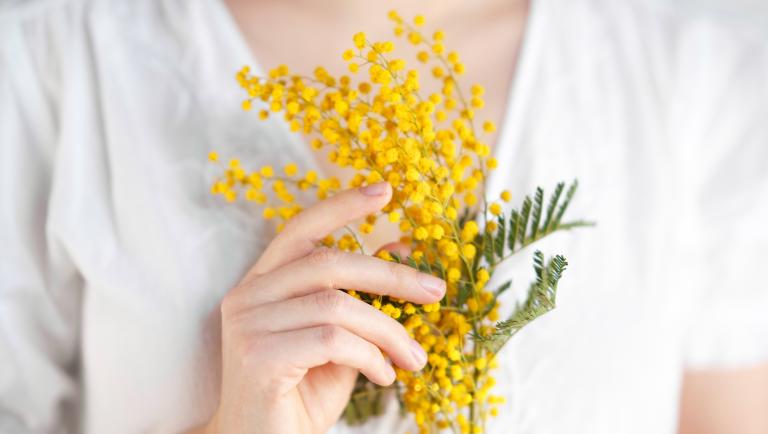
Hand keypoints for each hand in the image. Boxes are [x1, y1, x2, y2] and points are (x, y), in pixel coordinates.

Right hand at [202, 182, 444, 433]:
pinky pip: (332, 340)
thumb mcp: (339, 341)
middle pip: (330, 261)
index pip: (302, 229)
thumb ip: (360, 300)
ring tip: (413, 359)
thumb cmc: (300, 394)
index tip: (386, 191)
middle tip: (436, 291)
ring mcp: (248, 324)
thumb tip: (400, 252)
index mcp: (264, 283)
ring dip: (388, 331)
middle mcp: (248, 295)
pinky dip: (370, 356)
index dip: (343, 206)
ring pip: (337, 304)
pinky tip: (383, 376)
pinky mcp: (257, 356)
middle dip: (392, 275)